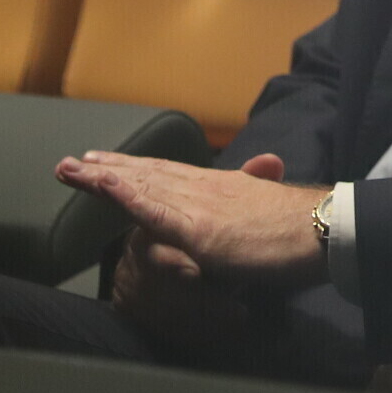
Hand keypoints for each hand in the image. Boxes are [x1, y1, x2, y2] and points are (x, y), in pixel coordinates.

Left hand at [58, 150, 328, 290]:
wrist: (321, 228)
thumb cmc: (298, 225)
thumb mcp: (264, 207)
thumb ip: (250, 195)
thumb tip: (258, 177)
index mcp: (216, 188)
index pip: (166, 175)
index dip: (133, 169)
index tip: (103, 163)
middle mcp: (201, 189)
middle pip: (146, 176)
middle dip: (106, 170)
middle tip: (70, 165)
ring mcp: (197, 206)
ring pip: (142, 187)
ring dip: (103, 178)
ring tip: (72, 170)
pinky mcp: (199, 228)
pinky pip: (154, 210)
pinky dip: (126, 195)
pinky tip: (105, 184)